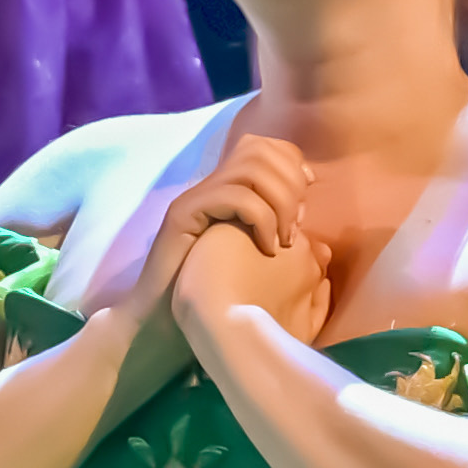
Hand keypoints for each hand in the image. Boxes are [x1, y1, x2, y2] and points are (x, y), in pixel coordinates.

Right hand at [141, 138, 324, 347]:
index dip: (293, 163)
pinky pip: (233, 196)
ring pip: (249, 168)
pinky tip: (267, 249)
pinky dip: (262, 219)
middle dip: (290, 182)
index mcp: (226, 188)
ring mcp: (194, 198)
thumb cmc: (212, 294)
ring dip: (280, 202)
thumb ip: (274, 224)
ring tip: (284, 239)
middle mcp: (208, 185)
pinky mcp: (182, 215)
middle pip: (259, 149)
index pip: (264, 146)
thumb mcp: (252, 252)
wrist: (160, 322)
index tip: (307, 196)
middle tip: (296, 225)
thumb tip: (305, 206)